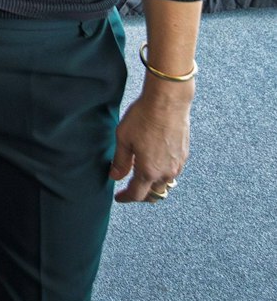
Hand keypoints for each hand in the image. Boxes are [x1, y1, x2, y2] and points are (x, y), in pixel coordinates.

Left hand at [111, 81, 193, 201]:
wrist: (168, 102)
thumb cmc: (143, 118)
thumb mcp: (123, 139)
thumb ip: (120, 162)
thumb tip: (115, 177)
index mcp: (149, 171)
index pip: (137, 194)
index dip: (126, 198)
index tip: (118, 198)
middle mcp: (166, 172)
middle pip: (154, 193)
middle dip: (141, 195)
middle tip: (130, 190)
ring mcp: (178, 164)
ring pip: (165, 183)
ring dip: (154, 185)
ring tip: (141, 178)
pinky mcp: (184, 155)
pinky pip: (173, 172)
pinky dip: (163, 174)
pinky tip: (155, 164)